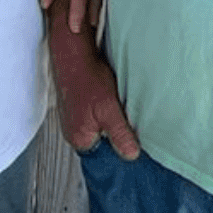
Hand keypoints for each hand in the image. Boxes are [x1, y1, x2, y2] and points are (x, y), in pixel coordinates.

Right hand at [48, 20, 138, 159]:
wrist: (73, 54)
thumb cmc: (87, 78)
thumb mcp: (109, 109)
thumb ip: (120, 134)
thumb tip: (132, 155)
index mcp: (80, 138)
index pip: (105, 158)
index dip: (122, 151)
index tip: (138, 148)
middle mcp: (75, 133)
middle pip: (103, 144)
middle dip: (119, 136)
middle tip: (132, 125)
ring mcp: (76, 121)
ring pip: (101, 130)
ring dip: (114, 123)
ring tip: (122, 112)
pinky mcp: (79, 109)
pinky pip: (97, 118)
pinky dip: (107, 113)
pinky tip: (113, 104)